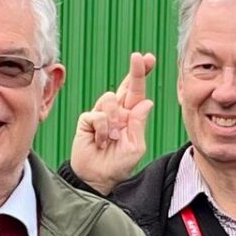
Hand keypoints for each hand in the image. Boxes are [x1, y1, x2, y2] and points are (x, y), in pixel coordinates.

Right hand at [69, 52, 156, 195]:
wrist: (97, 178)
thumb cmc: (117, 165)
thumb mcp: (135, 147)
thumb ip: (138, 125)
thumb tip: (146, 101)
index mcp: (131, 117)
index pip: (138, 92)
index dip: (142, 74)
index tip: (148, 58)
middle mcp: (117, 112)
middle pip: (126, 86)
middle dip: (135, 71)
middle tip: (139, 57)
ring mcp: (101, 114)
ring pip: (110, 98)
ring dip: (114, 119)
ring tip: (112, 138)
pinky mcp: (87, 120)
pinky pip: (97, 114)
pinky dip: (102, 129)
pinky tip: (101, 141)